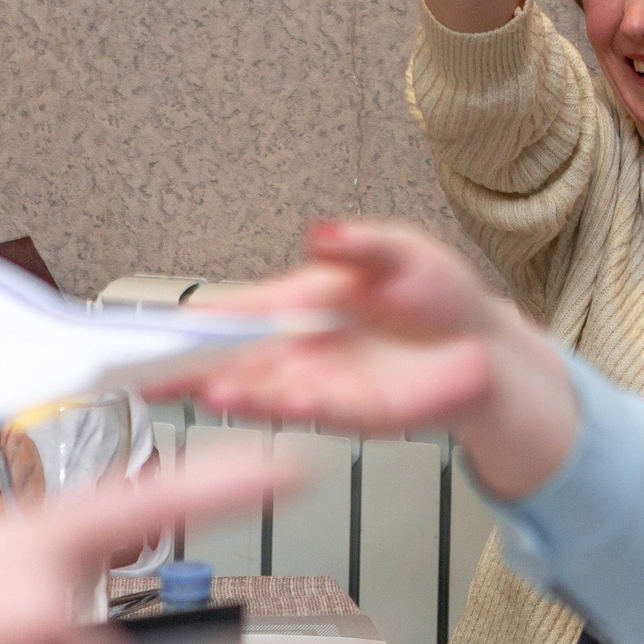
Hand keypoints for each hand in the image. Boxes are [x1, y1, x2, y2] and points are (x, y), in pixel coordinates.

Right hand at [182, 219, 505, 431]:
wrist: (486, 347)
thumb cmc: (439, 295)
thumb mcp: (402, 251)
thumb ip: (360, 244)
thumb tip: (320, 231)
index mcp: (299, 302)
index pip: (234, 311)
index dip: (194, 322)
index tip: (157, 329)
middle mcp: (300, 346)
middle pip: (234, 360)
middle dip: (194, 370)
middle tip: (158, 374)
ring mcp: (322, 382)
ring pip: (268, 391)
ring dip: (241, 394)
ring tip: (216, 391)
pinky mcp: (355, 412)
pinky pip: (321, 410)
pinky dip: (301, 406)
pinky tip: (288, 399)